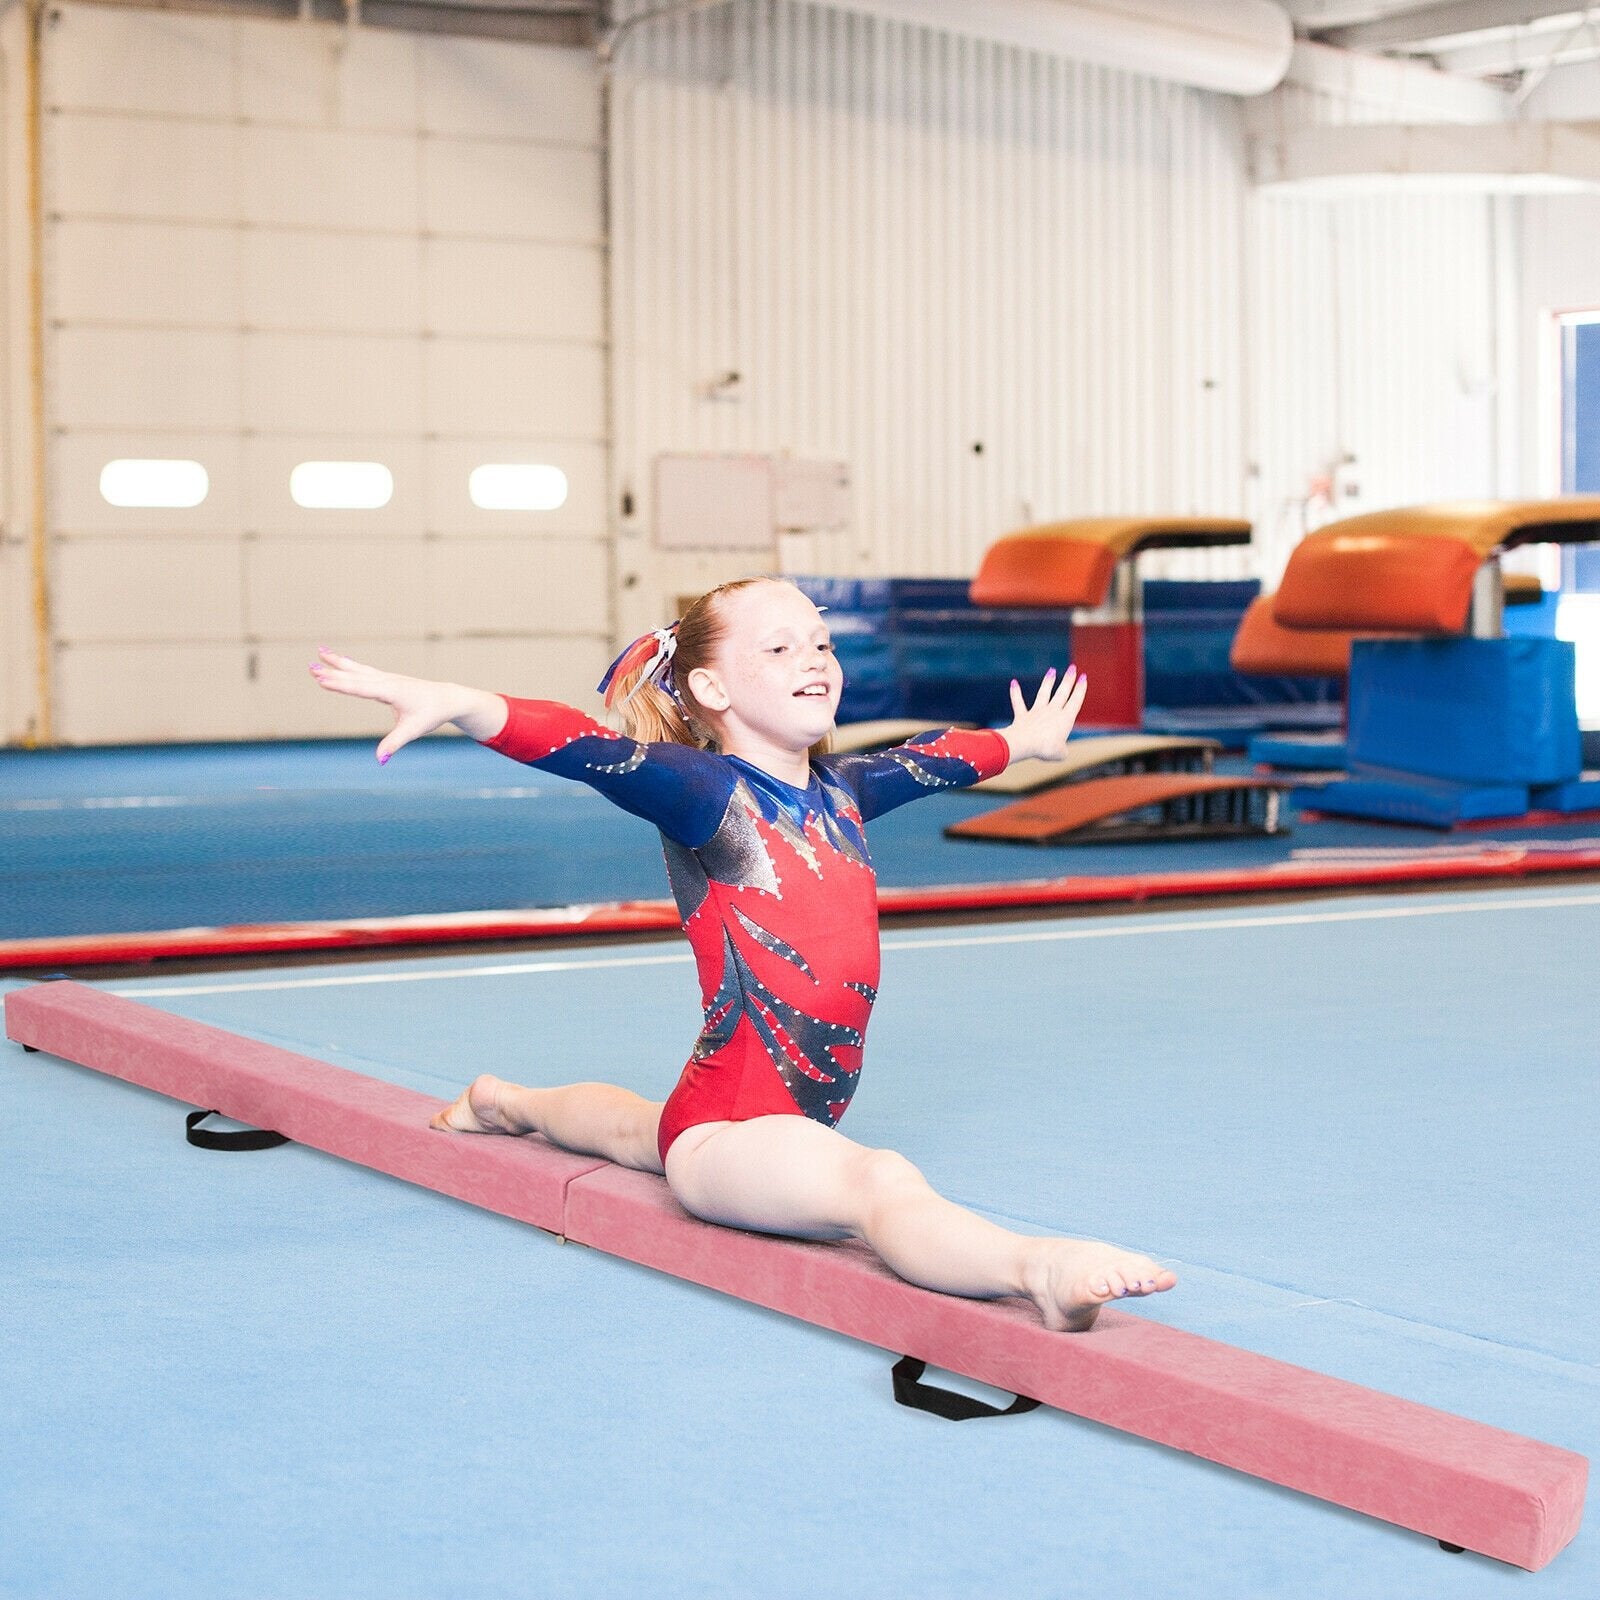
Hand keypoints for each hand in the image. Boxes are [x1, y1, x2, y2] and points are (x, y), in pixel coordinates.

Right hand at [309, 648, 504, 760]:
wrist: (446, 699)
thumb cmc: (430, 714)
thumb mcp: (413, 730)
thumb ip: (394, 744)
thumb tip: (380, 759)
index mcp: (391, 691)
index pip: (361, 688)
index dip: (340, 685)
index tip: (321, 680)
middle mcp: (387, 681)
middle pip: (355, 675)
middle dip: (332, 672)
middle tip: (310, 667)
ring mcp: (387, 677)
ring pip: (358, 668)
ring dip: (338, 661)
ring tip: (319, 651)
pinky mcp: (388, 679)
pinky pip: (364, 670)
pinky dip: (349, 664)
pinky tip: (339, 659)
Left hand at [1000, 666, 1088, 763]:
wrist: (1025, 744)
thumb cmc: (1046, 749)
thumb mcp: (1061, 753)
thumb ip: (1062, 750)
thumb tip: (1059, 750)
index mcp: (1065, 719)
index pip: (1075, 701)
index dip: (1080, 689)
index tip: (1083, 677)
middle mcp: (1052, 712)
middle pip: (1062, 693)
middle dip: (1068, 680)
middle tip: (1073, 668)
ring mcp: (1036, 712)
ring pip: (1043, 693)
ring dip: (1048, 681)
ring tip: (1052, 671)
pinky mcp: (1022, 716)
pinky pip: (1018, 702)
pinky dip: (1015, 693)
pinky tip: (1013, 682)